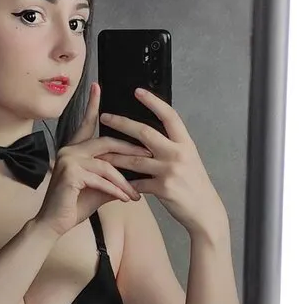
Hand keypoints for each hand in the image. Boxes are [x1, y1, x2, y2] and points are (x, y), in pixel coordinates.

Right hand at [35, 83, 149, 237]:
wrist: (54, 224)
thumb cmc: (74, 205)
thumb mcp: (98, 188)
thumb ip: (113, 176)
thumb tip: (135, 174)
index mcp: (75, 149)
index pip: (86, 124)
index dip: (92, 105)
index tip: (98, 86)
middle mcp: (70, 150)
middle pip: (106, 143)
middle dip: (130, 151)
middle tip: (150, 157)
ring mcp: (68, 161)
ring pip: (107, 164)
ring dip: (125, 181)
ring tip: (136, 193)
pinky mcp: (70, 174)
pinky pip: (101, 179)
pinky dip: (115, 190)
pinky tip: (125, 199)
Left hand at [97, 89, 228, 238]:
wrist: (205, 211)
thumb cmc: (195, 184)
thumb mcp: (189, 159)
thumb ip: (173, 146)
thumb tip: (152, 134)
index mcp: (185, 143)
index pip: (169, 115)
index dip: (153, 102)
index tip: (137, 92)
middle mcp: (178, 154)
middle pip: (145, 133)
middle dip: (122, 124)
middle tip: (105, 117)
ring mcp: (170, 171)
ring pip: (135, 159)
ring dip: (114, 156)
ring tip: (99, 152)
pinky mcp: (163, 189)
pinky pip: (137, 183)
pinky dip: (125, 182)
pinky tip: (114, 180)